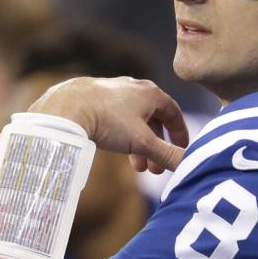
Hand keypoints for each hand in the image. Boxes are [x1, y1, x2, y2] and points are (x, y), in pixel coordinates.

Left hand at [29, 77, 188, 172]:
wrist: (67, 108)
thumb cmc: (108, 121)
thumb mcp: (142, 142)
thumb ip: (167, 155)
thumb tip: (190, 165)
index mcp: (150, 93)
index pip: (174, 113)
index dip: (180, 133)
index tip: (182, 150)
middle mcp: (134, 88)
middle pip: (153, 120)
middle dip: (156, 147)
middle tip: (156, 170)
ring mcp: (114, 91)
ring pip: (134, 122)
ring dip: (139, 146)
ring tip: (138, 168)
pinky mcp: (96, 98)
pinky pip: (116, 119)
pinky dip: (123, 137)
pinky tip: (117, 150)